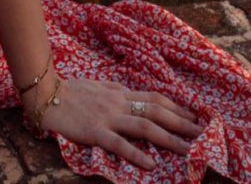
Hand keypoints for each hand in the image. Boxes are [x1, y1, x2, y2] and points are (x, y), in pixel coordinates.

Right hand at [31, 76, 204, 171]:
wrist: (47, 95)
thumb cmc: (71, 91)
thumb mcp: (98, 85)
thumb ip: (115, 91)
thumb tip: (130, 94)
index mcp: (120, 93)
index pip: (154, 99)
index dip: (176, 107)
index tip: (195, 116)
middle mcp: (119, 103)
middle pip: (156, 112)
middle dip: (182, 123)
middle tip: (203, 132)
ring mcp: (108, 117)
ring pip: (144, 127)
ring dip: (168, 138)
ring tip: (188, 149)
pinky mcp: (95, 131)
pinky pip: (118, 144)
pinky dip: (136, 154)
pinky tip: (150, 164)